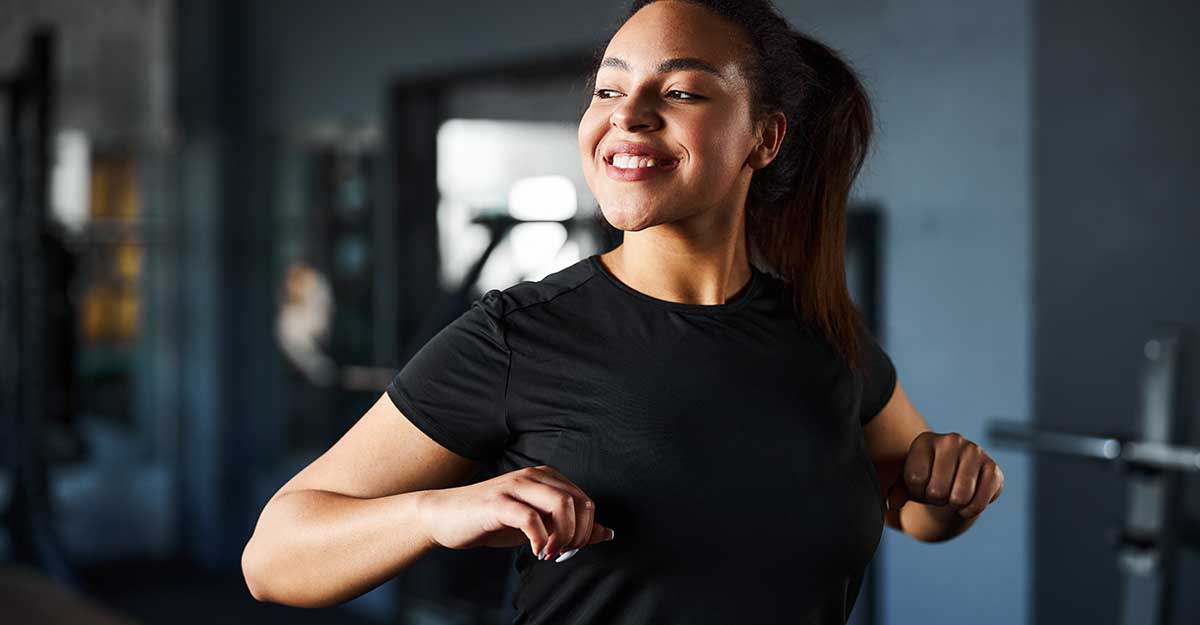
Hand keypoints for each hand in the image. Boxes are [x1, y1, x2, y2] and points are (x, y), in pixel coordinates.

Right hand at [417, 465, 613, 560]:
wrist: (446, 516)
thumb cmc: (491, 520)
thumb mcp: (536, 524)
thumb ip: (569, 527)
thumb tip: (606, 533)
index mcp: (545, 477)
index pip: (585, 500)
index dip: (586, 528)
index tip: (571, 547)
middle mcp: (533, 476)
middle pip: (578, 501)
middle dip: (578, 533)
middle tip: (562, 552)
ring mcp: (515, 486)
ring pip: (561, 505)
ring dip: (563, 536)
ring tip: (550, 552)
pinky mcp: (498, 503)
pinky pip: (531, 519)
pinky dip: (540, 540)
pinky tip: (534, 550)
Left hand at [885, 431, 1003, 522]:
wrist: (955, 478)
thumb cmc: (927, 479)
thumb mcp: (907, 483)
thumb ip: (895, 492)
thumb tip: (892, 503)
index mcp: (925, 440)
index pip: (915, 479)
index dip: (916, 492)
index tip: (921, 487)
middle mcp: (951, 440)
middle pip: (937, 491)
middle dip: (935, 500)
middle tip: (939, 492)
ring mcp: (975, 452)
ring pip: (959, 498)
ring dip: (953, 505)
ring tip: (952, 495)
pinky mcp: (993, 468)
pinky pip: (978, 503)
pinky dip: (969, 511)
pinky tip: (967, 502)